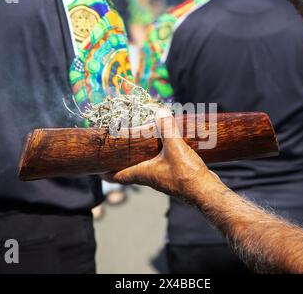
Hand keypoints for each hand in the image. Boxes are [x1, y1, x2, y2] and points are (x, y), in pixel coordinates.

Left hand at [102, 109, 217, 199]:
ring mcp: (162, 178)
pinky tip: (164, 148)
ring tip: (138, 145)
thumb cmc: (187, 175)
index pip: (117, 176)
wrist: (206, 191)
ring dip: (140, 158)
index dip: (105, 173)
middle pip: (129, 170)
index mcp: (143, 173)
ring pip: (146, 167)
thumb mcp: (175, 147)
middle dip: (122, 161)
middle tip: (116, 150)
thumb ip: (167, 129)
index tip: (96, 170)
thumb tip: (160, 111)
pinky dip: (156, 157)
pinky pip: (160, 165)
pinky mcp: (174, 176)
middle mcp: (150, 178)